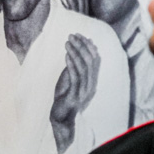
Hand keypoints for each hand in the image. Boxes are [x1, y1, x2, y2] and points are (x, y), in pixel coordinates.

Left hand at [50, 34, 100, 152]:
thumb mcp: (68, 79)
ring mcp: (84, 90)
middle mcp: (91, 84)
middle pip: (90, 61)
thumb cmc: (63, 97)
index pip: (94, 59)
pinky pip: (76, 77)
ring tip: (68, 43)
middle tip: (72, 36)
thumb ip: (72, 67)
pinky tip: (66, 56)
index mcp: (91, 79)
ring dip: (75, 53)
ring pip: (83, 67)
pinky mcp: (75, 95)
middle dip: (81, 46)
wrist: (60, 117)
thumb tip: (74, 51)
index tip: (79, 35)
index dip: (87, 46)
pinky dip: (71, 65)